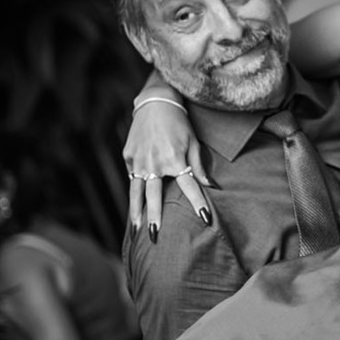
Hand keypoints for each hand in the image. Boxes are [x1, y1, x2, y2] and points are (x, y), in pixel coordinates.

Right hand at [123, 99, 210, 238]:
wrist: (156, 102)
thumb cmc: (179, 122)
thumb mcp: (193, 142)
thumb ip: (198, 166)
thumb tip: (211, 185)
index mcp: (174, 160)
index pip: (189, 187)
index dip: (198, 203)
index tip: (205, 219)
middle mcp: (154, 163)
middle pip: (154, 196)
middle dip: (154, 217)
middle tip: (155, 236)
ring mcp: (139, 160)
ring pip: (136, 191)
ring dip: (136, 211)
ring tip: (137, 229)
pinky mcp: (128, 156)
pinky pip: (132, 178)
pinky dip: (133, 192)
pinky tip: (134, 206)